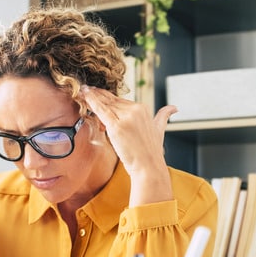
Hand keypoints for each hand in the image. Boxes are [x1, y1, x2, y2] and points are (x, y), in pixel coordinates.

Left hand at [81, 85, 175, 204]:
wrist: (149, 167)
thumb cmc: (151, 152)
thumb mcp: (160, 129)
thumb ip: (164, 116)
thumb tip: (174, 108)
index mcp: (144, 108)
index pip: (120, 100)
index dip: (106, 97)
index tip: (94, 93)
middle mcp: (136, 109)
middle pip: (111, 100)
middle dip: (97, 95)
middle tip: (84, 90)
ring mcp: (126, 117)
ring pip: (105, 104)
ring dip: (91, 97)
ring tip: (81, 92)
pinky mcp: (117, 126)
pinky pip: (101, 110)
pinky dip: (91, 102)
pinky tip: (84, 96)